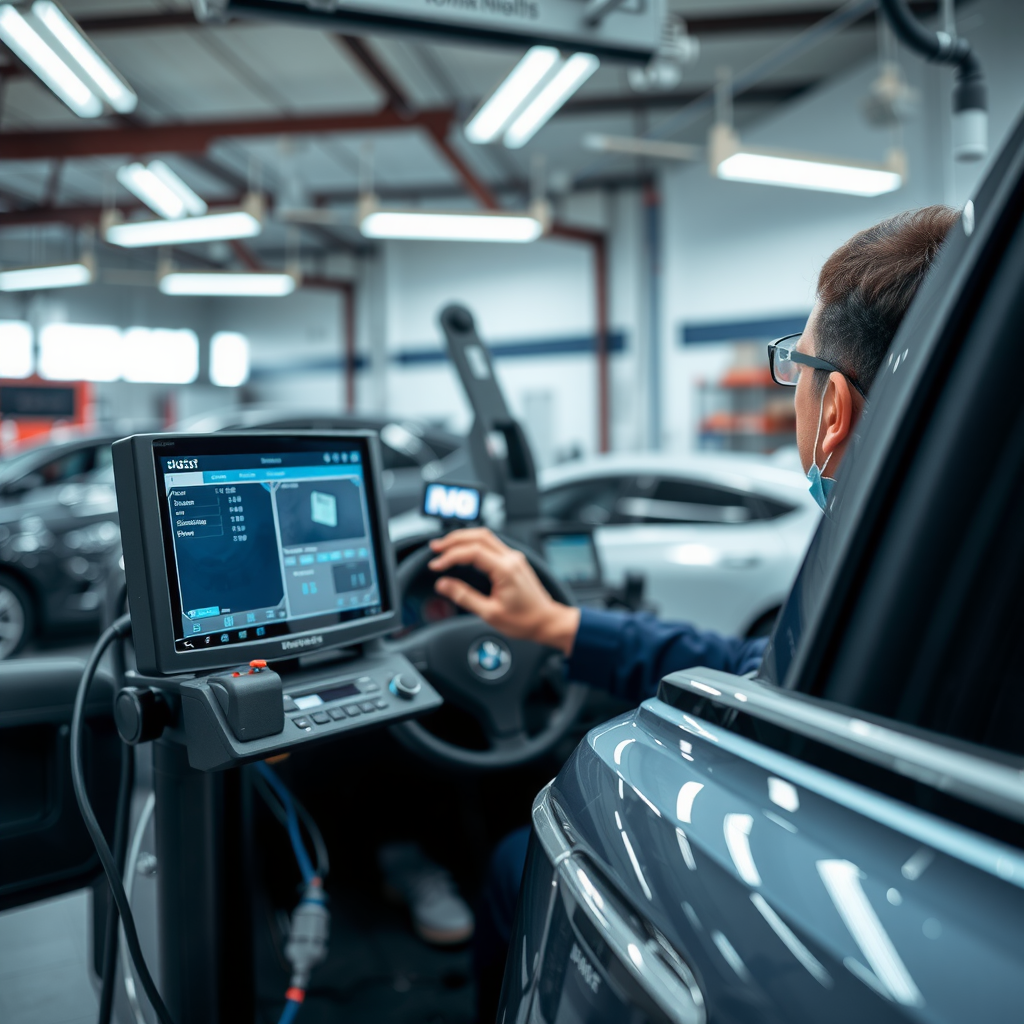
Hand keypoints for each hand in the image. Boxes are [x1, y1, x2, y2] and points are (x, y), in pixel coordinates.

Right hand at [427, 528, 580, 655]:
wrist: (547, 621)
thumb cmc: (524, 621)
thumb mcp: (489, 613)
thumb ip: (464, 596)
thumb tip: (443, 585)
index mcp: (506, 569)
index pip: (472, 552)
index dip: (450, 556)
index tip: (436, 565)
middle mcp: (511, 558)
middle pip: (479, 536)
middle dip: (454, 539)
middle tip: (435, 547)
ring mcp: (514, 557)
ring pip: (485, 536)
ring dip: (463, 539)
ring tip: (444, 546)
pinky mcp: (514, 560)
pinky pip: (491, 544)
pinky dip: (473, 544)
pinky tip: (463, 550)